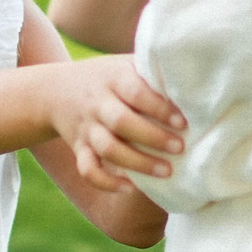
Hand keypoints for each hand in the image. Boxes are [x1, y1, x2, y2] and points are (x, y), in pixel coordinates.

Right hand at [50, 54, 184, 190]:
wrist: (53, 90)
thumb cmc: (106, 77)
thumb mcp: (124, 64)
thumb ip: (152, 71)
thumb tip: (198, 78)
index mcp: (113, 78)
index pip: (136, 93)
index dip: (160, 108)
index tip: (184, 122)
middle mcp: (98, 103)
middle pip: (121, 122)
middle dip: (153, 138)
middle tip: (180, 148)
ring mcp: (87, 128)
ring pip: (107, 149)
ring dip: (137, 163)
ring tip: (166, 172)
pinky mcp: (78, 148)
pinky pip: (87, 169)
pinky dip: (106, 182)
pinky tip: (130, 187)